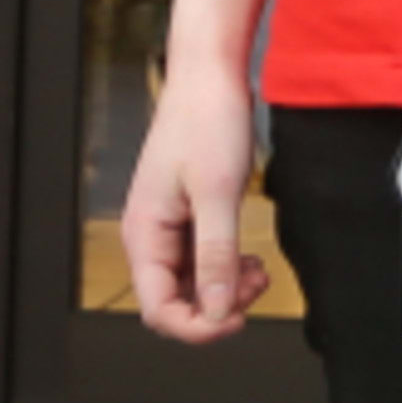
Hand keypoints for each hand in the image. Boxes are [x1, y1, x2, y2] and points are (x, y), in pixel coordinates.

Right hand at [121, 62, 265, 343]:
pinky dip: (227, 268)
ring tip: (257, 272)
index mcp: (144, 234)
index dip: (196, 327)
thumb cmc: (205, 120)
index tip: (235, 319)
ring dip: (225, 288)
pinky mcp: (187, 217)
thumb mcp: (217, 193)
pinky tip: (250, 260)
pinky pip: (203, 261)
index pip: (158, 310)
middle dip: (216, 306)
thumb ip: (216, 255)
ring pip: (192, 285)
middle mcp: (150, 236)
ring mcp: (168, 228)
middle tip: (253, 286)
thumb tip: (215, 308)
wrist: (210, 76)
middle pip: (175, 303)